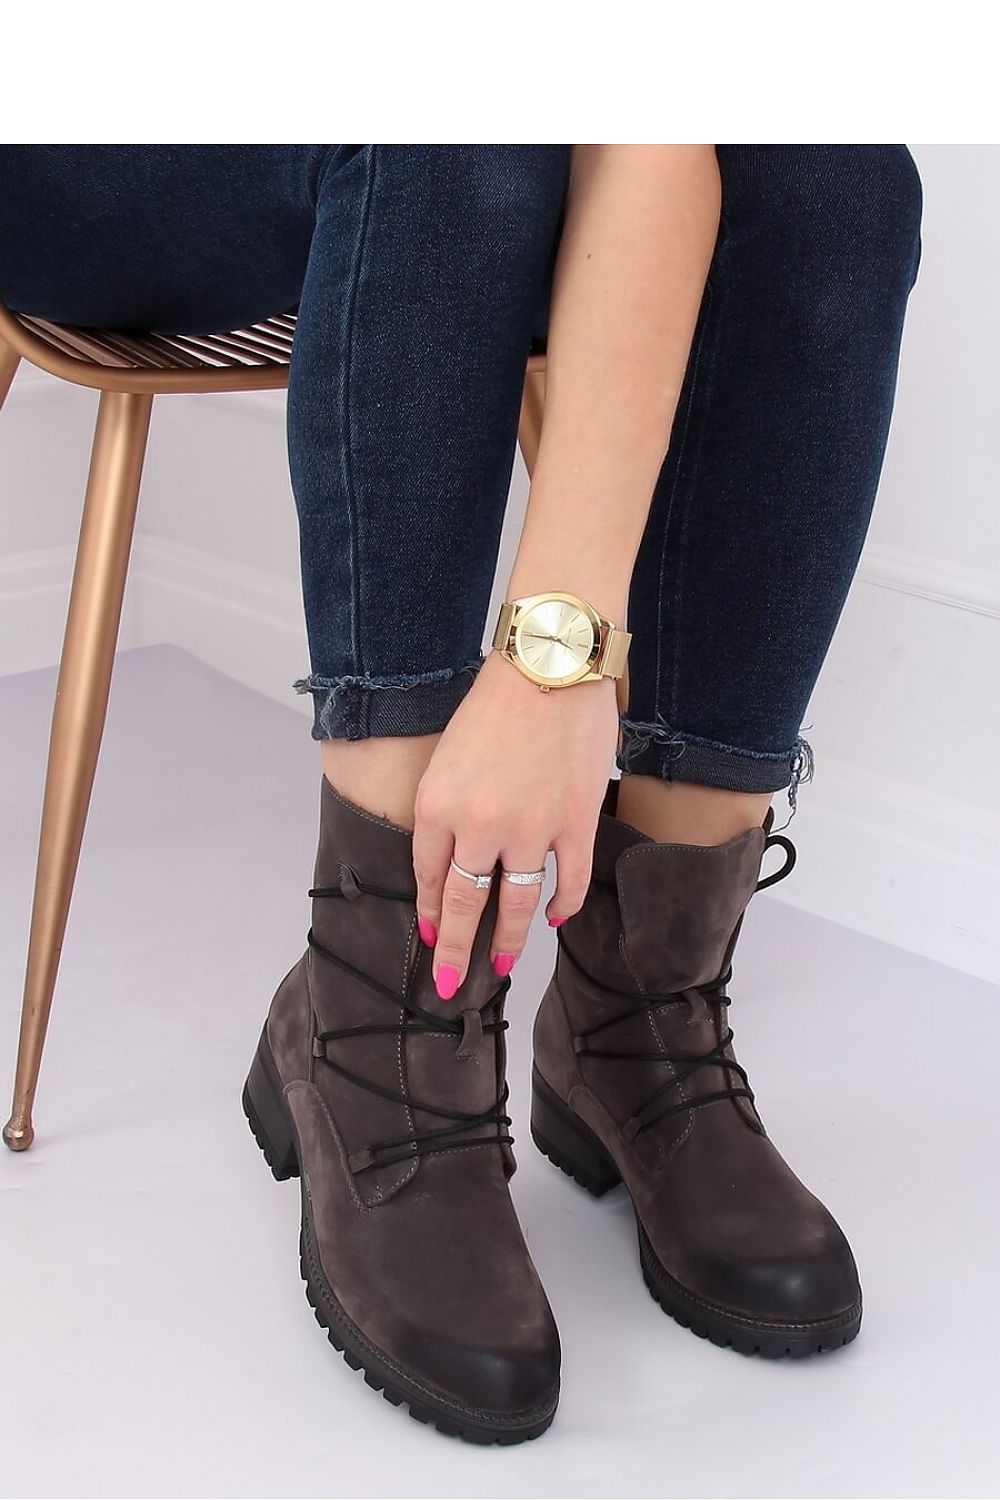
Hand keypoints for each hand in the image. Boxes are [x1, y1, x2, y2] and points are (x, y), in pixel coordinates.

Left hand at [412, 649, 619, 998]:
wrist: (549, 665)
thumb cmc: (495, 702)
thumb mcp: (448, 755)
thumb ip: (447, 809)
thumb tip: (454, 857)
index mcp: (437, 805)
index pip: (428, 876)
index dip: (429, 912)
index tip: (429, 937)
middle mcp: (478, 826)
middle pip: (464, 904)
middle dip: (454, 950)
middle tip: (449, 984)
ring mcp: (530, 829)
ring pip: (515, 904)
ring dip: (508, 941)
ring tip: (501, 966)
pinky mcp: (575, 823)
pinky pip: (567, 882)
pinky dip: (561, 906)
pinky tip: (553, 918)